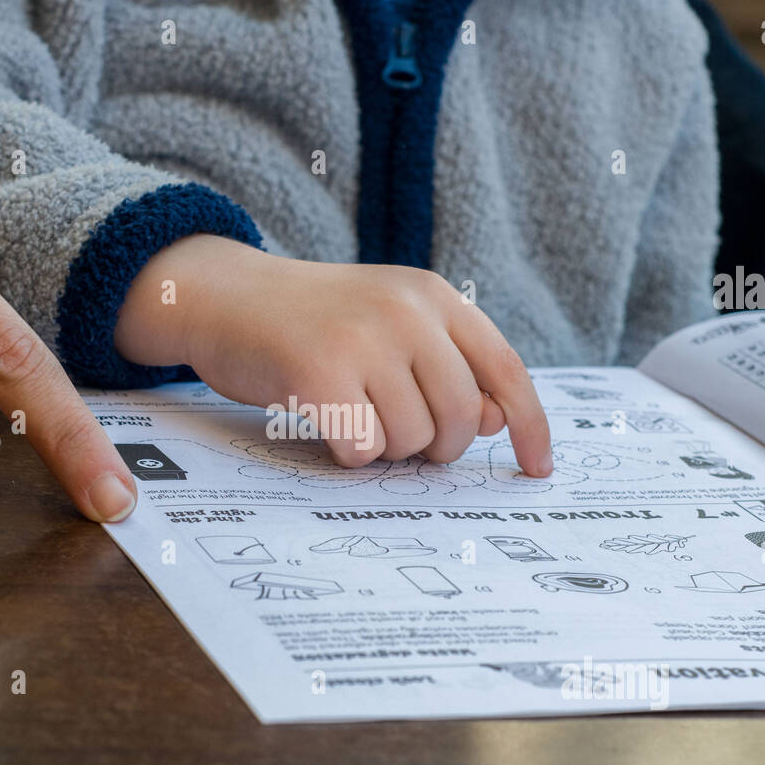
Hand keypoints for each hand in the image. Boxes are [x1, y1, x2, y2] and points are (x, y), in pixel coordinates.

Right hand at [115, 235, 552, 473]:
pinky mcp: (319, 373)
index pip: (505, 369)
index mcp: (434, 296)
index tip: (538, 468)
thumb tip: (492, 421)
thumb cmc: (314, 325)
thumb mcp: (390, 330)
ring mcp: (363, 339)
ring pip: (412, 440)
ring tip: (352, 414)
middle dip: (435, 446)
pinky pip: (363, 450)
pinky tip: (323, 420)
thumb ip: (446, 368)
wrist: (226, 298)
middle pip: (460, 417)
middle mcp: (406, 311)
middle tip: (397, 435)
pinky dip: (347, 451)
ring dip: (385, 448)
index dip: (529, 425)